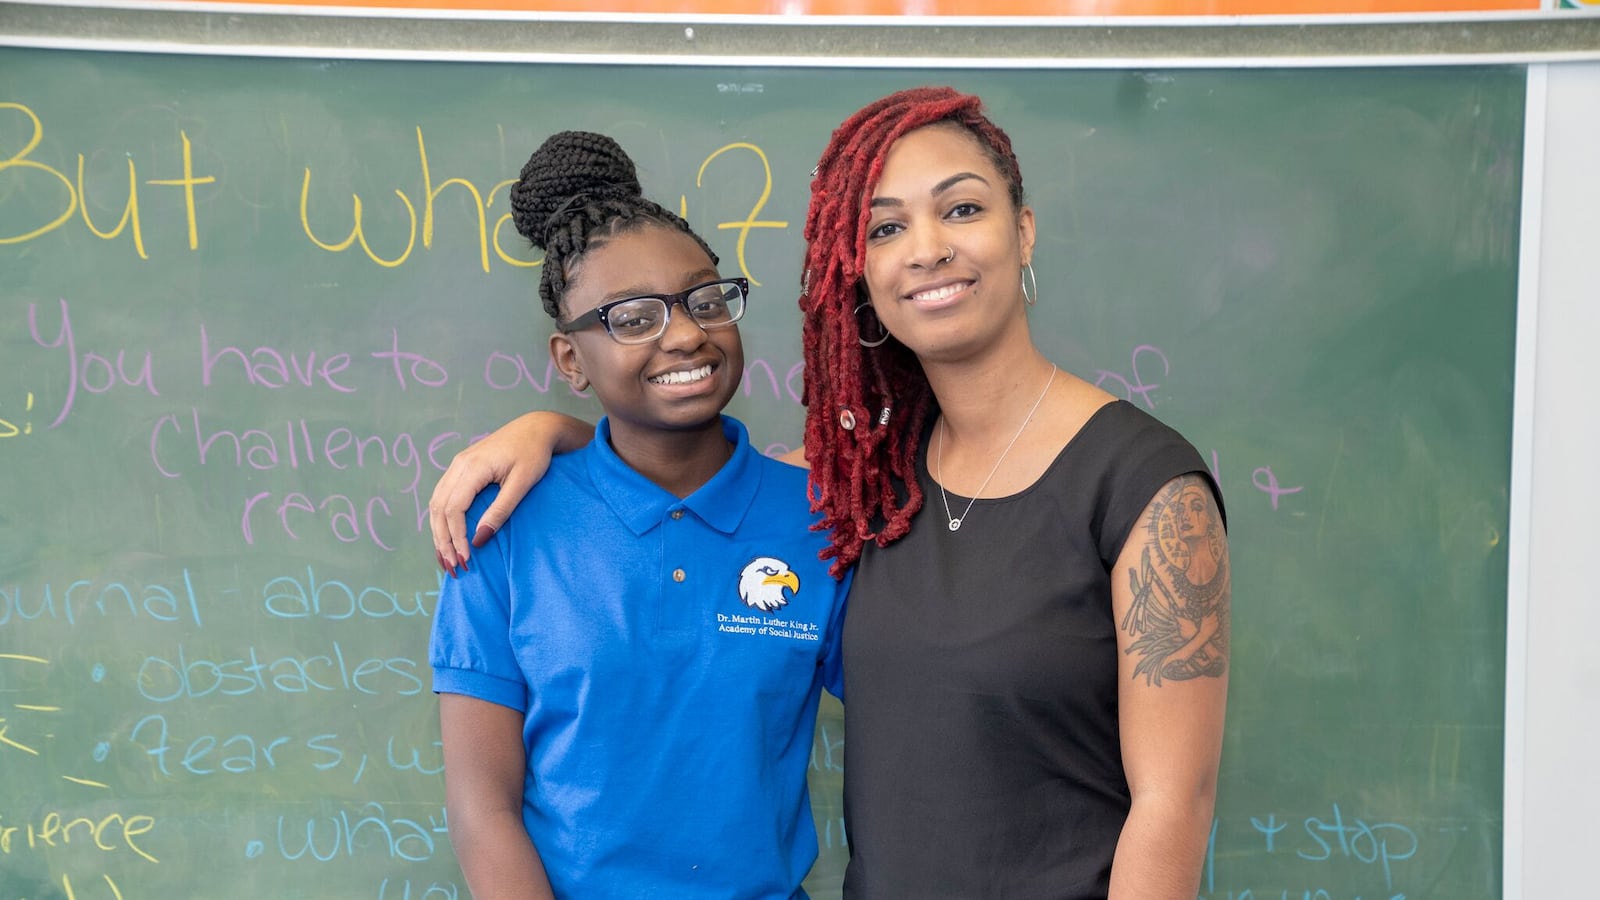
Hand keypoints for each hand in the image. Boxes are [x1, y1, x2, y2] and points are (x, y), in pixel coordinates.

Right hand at [429, 411, 593, 573]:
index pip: (453, 509)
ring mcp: (457, 465)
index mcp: (472, 467)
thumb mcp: (522, 484)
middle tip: (452, 567)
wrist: (536, 428)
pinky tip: (447, 537)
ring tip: (445, 558)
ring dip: (439, 533)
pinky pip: (443, 497)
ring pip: (436, 504)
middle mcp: (458, 465)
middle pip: (439, 509)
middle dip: (442, 541)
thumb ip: (500, 511)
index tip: (466, 560)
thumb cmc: (534, 454)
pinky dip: (442, 520)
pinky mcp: (461, 468)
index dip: (456, 538)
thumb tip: (478, 540)